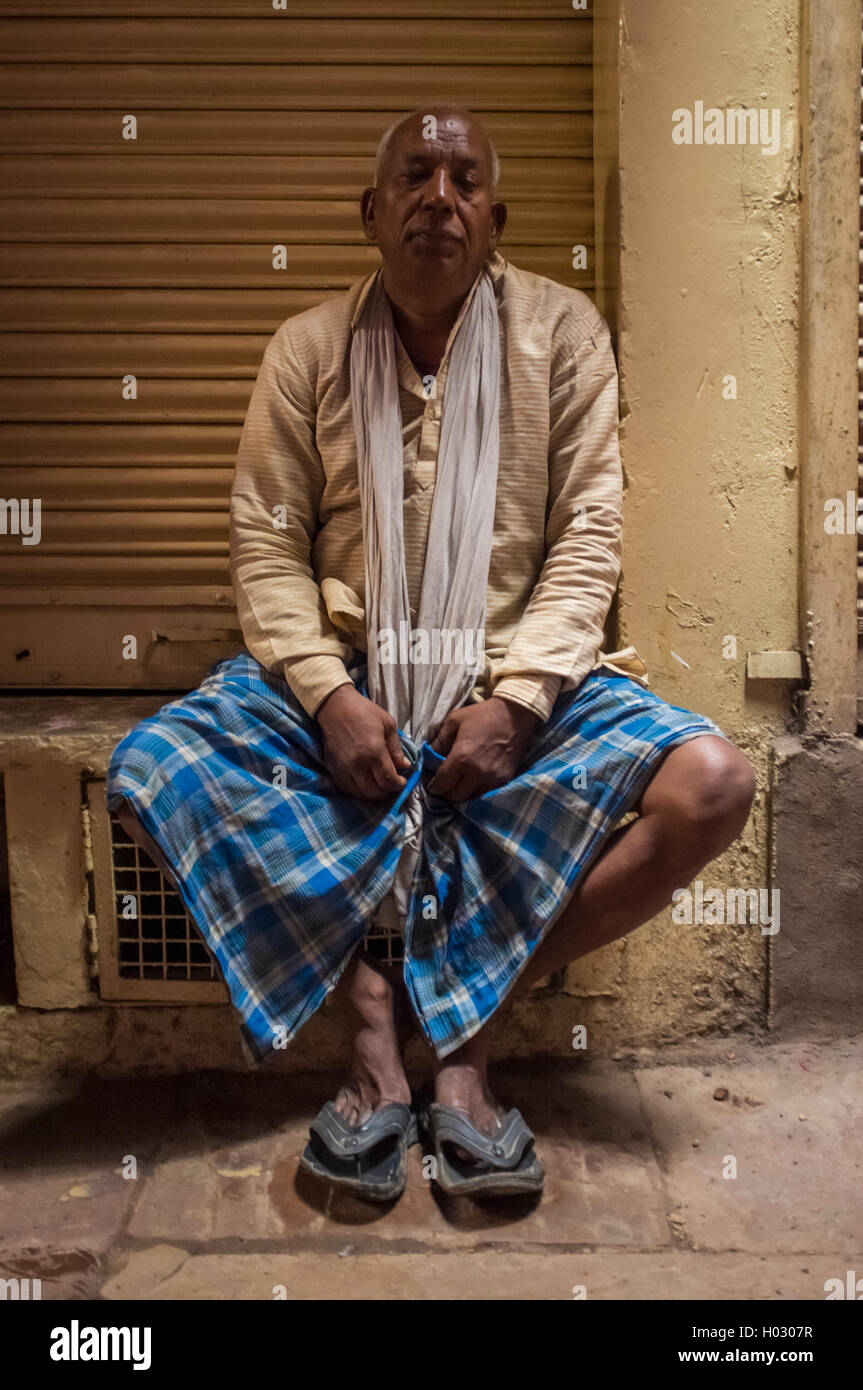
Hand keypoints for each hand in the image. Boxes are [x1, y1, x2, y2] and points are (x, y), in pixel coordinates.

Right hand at [316, 684, 411, 800]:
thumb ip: (397, 749)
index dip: (398, 785)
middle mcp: (357, 763)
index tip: (402, 782)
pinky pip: (346, 789)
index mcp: (374, 751)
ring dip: (373, 794)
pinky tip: (365, 783)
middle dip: (387, 792)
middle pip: (374, 792)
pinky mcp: (333, 768)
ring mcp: (343, 768)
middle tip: (392, 785)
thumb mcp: (388, 725)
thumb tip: (405, 766)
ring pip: (360, 794)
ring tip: (380, 786)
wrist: (335, 706)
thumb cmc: (364, 711)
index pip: (388, 780)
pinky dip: (358, 791)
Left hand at [427, 695, 541, 801]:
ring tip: (457, 786)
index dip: (433, 787)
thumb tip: (429, 757)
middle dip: (445, 794)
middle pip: (455, 796)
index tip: (431, 785)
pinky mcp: (505, 779)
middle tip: (442, 787)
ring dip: (461, 794)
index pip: (442, 784)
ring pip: (471, 798)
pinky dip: (476, 790)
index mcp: (461, 758)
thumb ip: (439, 741)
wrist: (515, 715)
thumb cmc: (482, 715)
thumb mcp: (454, 721)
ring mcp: (493, 778)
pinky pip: (486, 792)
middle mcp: (477, 773)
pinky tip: (473, 781)